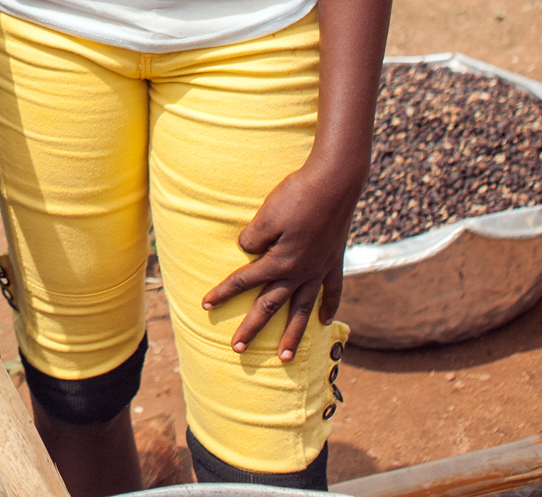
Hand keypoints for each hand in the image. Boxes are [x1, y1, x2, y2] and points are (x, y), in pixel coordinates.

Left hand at [200, 157, 364, 362]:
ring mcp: (319, 269)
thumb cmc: (296, 195)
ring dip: (293, 334)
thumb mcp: (266, 216)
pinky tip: (326, 322)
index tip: (206, 305)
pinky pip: (333, 291)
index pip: (244, 282)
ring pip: (303, 309)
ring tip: (285, 358)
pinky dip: (330, 307)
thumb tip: (247, 252)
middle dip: (253, 328)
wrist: (335, 183)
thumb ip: (253, 239)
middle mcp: (300, 273)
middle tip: (238, 349)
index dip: (224, 293)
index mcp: (279, 262)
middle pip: (271, 306)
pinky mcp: (335, 260)